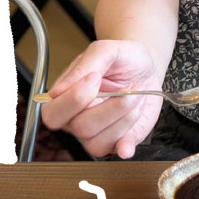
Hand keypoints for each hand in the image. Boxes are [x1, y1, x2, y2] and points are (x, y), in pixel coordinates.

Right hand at [41, 39, 163, 158]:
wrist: (145, 68)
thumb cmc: (122, 59)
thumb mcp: (106, 50)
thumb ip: (85, 65)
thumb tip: (58, 91)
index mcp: (64, 98)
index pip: (53, 112)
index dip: (75, 98)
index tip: (96, 76)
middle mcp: (75, 119)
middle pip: (80, 127)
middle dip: (109, 108)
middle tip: (127, 88)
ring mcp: (95, 133)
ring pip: (100, 139)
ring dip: (126, 113)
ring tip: (137, 92)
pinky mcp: (115, 142)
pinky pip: (117, 149)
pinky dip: (127, 141)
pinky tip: (133, 127)